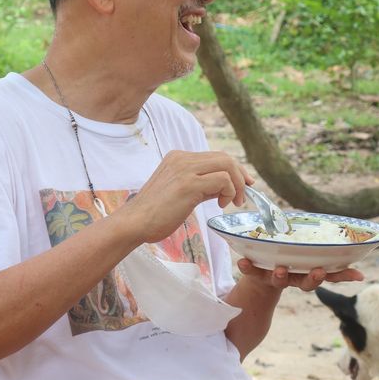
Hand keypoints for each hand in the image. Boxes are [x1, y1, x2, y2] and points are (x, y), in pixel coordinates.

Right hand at [121, 150, 253, 244]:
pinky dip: (229, 191)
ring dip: (237, 185)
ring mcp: (185, 169)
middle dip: (240, 175)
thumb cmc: (156, 213)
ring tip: (233, 203)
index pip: (215, 157)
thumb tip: (225, 186)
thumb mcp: (180, 193)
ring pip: (226, 164)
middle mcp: (182, 158)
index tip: (244, 184)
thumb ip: (201, 185)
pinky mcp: (188, 184)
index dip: (234, 170)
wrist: (135, 222)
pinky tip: (222, 205)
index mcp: (178, 158)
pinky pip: (222, 180)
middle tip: (244, 196)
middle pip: (224, 157)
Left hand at [236, 257, 364, 291]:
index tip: (356, 275)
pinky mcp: (256, 273)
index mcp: (308, 273)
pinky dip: (247, 267)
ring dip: (281, 275)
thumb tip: (347, 241)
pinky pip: (251, 271)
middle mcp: (294, 277)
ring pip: (280, 279)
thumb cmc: (289, 261)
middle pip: (306, 283)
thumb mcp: (307, 255)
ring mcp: (275, 276)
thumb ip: (322, 251)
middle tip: (318, 272)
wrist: (260, 276)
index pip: (328, 276)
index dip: (341, 276)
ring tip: (281, 269)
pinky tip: (242, 261)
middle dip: (312, 278)